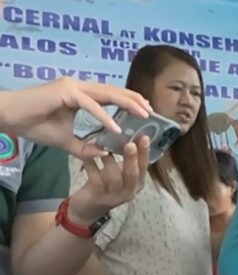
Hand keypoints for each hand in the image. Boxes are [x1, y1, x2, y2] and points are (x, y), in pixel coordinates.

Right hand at [0, 78, 151, 158]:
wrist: (9, 117)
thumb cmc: (33, 125)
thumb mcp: (65, 140)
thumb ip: (85, 146)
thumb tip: (103, 152)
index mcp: (80, 94)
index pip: (111, 96)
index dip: (129, 102)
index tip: (146, 112)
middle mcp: (79, 87)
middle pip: (114, 92)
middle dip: (135, 101)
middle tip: (152, 112)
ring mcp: (72, 86)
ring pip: (107, 95)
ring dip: (127, 105)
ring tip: (144, 115)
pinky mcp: (65, 91)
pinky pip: (90, 105)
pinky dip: (104, 117)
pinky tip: (116, 128)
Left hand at [67, 137, 150, 223]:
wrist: (87, 209)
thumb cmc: (106, 186)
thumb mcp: (120, 175)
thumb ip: (126, 161)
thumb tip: (129, 135)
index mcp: (137, 184)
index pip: (144, 168)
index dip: (145, 153)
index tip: (144, 137)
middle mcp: (128, 191)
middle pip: (132, 175)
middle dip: (131, 159)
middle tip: (129, 144)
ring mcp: (113, 196)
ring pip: (113, 177)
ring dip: (109, 160)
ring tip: (102, 145)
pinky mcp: (97, 196)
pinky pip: (95, 177)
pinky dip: (91, 164)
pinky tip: (86, 153)